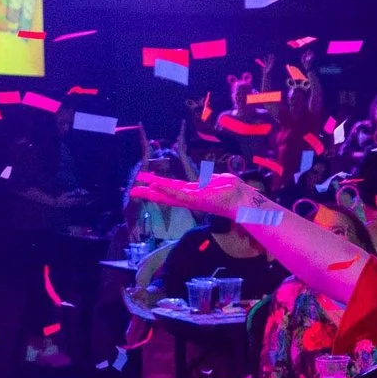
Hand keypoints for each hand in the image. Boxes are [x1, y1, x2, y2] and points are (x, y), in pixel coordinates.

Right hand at [131, 171, 250, 219]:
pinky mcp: (195, 199)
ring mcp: (192, 200)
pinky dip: (166, 189)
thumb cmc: (234, 190)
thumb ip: (209, 178)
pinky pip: (178, 194)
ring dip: (153, 192)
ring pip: (169, 195)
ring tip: (139, 189)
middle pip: (166, 195)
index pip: (173, 190)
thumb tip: (205, 177)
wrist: (243, 199)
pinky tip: (155, 186)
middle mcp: (190, 198)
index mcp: (195, 194)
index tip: (146, 185)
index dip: (160, 188)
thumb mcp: (219, 180)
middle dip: (150, 194)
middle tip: (133, 192)